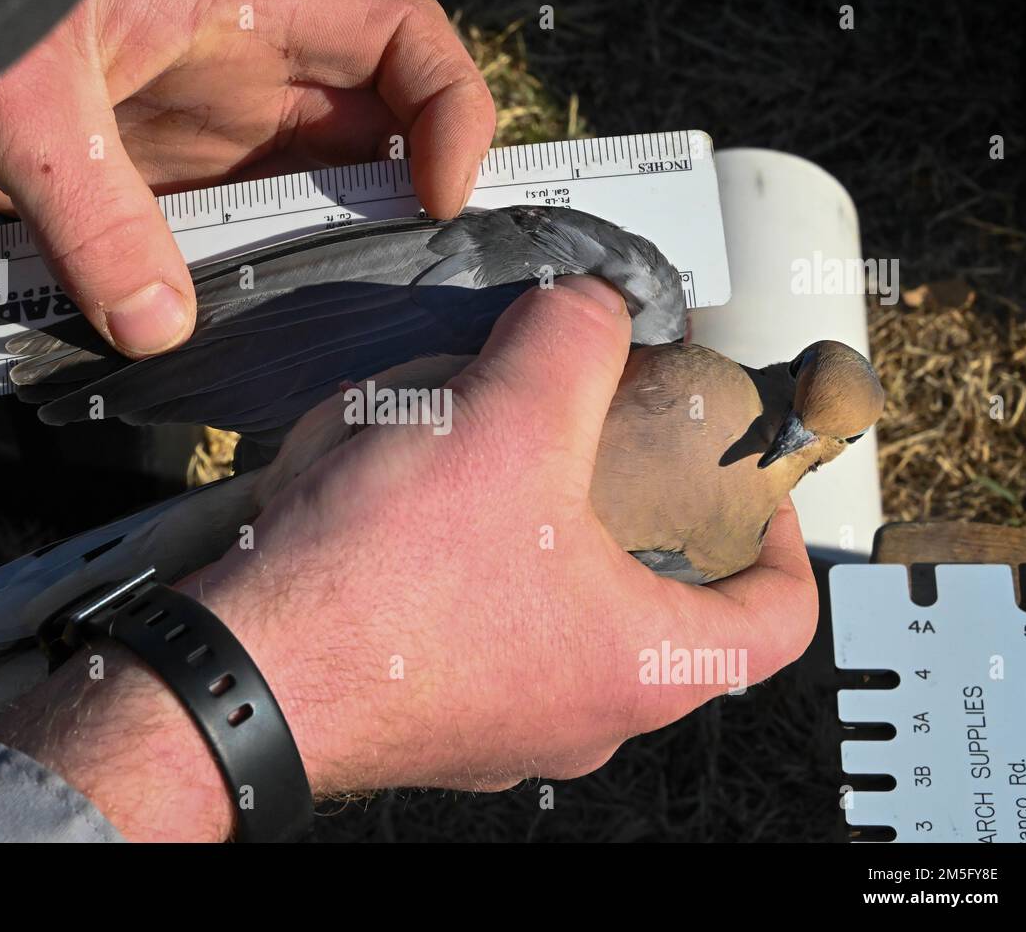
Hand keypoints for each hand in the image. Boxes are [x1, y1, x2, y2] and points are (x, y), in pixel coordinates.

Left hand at [0, 0, 494, 356]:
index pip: (400, 36)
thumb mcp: (26, 92)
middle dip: (398, 209)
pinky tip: (238, 340)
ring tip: (331, 331)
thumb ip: (96, 213)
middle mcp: (241, 77)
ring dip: (318, 263)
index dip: (449, 106)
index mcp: (248, 5)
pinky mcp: (151, 195)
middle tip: (406, 289)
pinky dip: (237, 293)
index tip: (442, 192)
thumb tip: (157, 326)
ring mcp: (200, 140)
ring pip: (302, 204)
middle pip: (370, 139)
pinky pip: (223, 248)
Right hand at [203, 276, 818, 795]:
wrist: (237, 673)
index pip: (777, 620)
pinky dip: (460, 553)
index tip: (760, 494)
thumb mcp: (508, 420)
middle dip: (638, 507)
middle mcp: (577, 711)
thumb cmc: (378, 590)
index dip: (788, 542)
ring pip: (555, 606)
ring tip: (486, 451)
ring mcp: (498, 717)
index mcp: (638, 665)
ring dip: (536, 521)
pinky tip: (404, 497)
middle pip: (657, 601)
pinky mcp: (426, 706)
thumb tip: (593, 308)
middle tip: (612, 445)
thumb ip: (576, 340)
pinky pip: (472, 617)